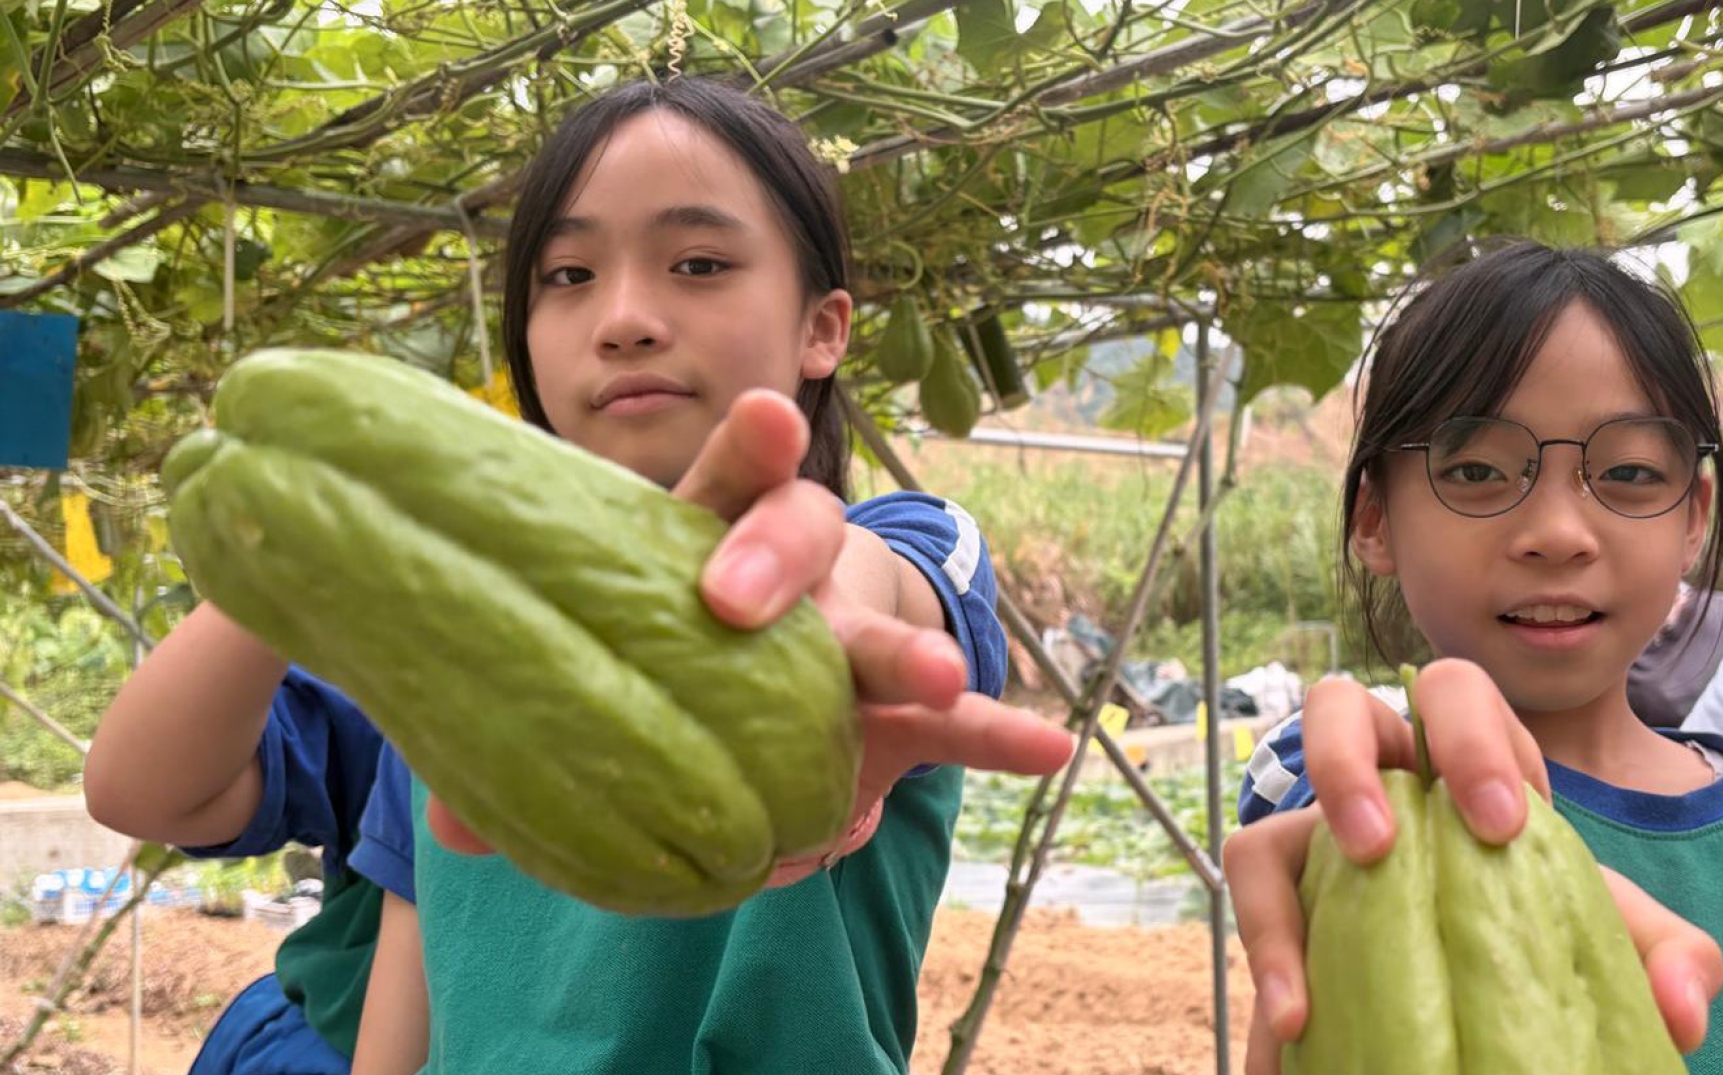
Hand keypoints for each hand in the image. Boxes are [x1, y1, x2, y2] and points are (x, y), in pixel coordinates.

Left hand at [429, 389, 1073, 859]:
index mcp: (695, 543)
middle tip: (742, 598)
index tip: (767, 417)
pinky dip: (1000, 737)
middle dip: (778, 556)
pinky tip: (1055, 748)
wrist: (744, 693)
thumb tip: (450, 823)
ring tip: (940, 673)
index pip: (711, 485)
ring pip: (879, 629)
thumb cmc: (655, 657)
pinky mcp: (896, 713)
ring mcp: (846, 639)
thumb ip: (527, 744)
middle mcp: (780, 575)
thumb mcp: (587, 691)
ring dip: (911, 647)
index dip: (741, 449)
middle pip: (792, 535)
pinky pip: (956, 727)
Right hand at [1220, 660, 1722, 1071]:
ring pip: (1262, 826)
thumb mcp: (1608, 933)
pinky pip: (1251, 913)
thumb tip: (1685, 1006)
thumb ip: (1664, 951)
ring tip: (1305, 978)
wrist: (1479, 993)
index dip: (1473, 740)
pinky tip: (1294, 1027)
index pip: (1455, 698)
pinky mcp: (1282, 911)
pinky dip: (1269, 963)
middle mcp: (1377, 784)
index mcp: (1459, 762)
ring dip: (1273, 905)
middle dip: (1345, 763)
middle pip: (1334, 710)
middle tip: (1379, 846)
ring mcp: (1314, 845)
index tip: (1501, 824)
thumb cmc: (1536, 930)